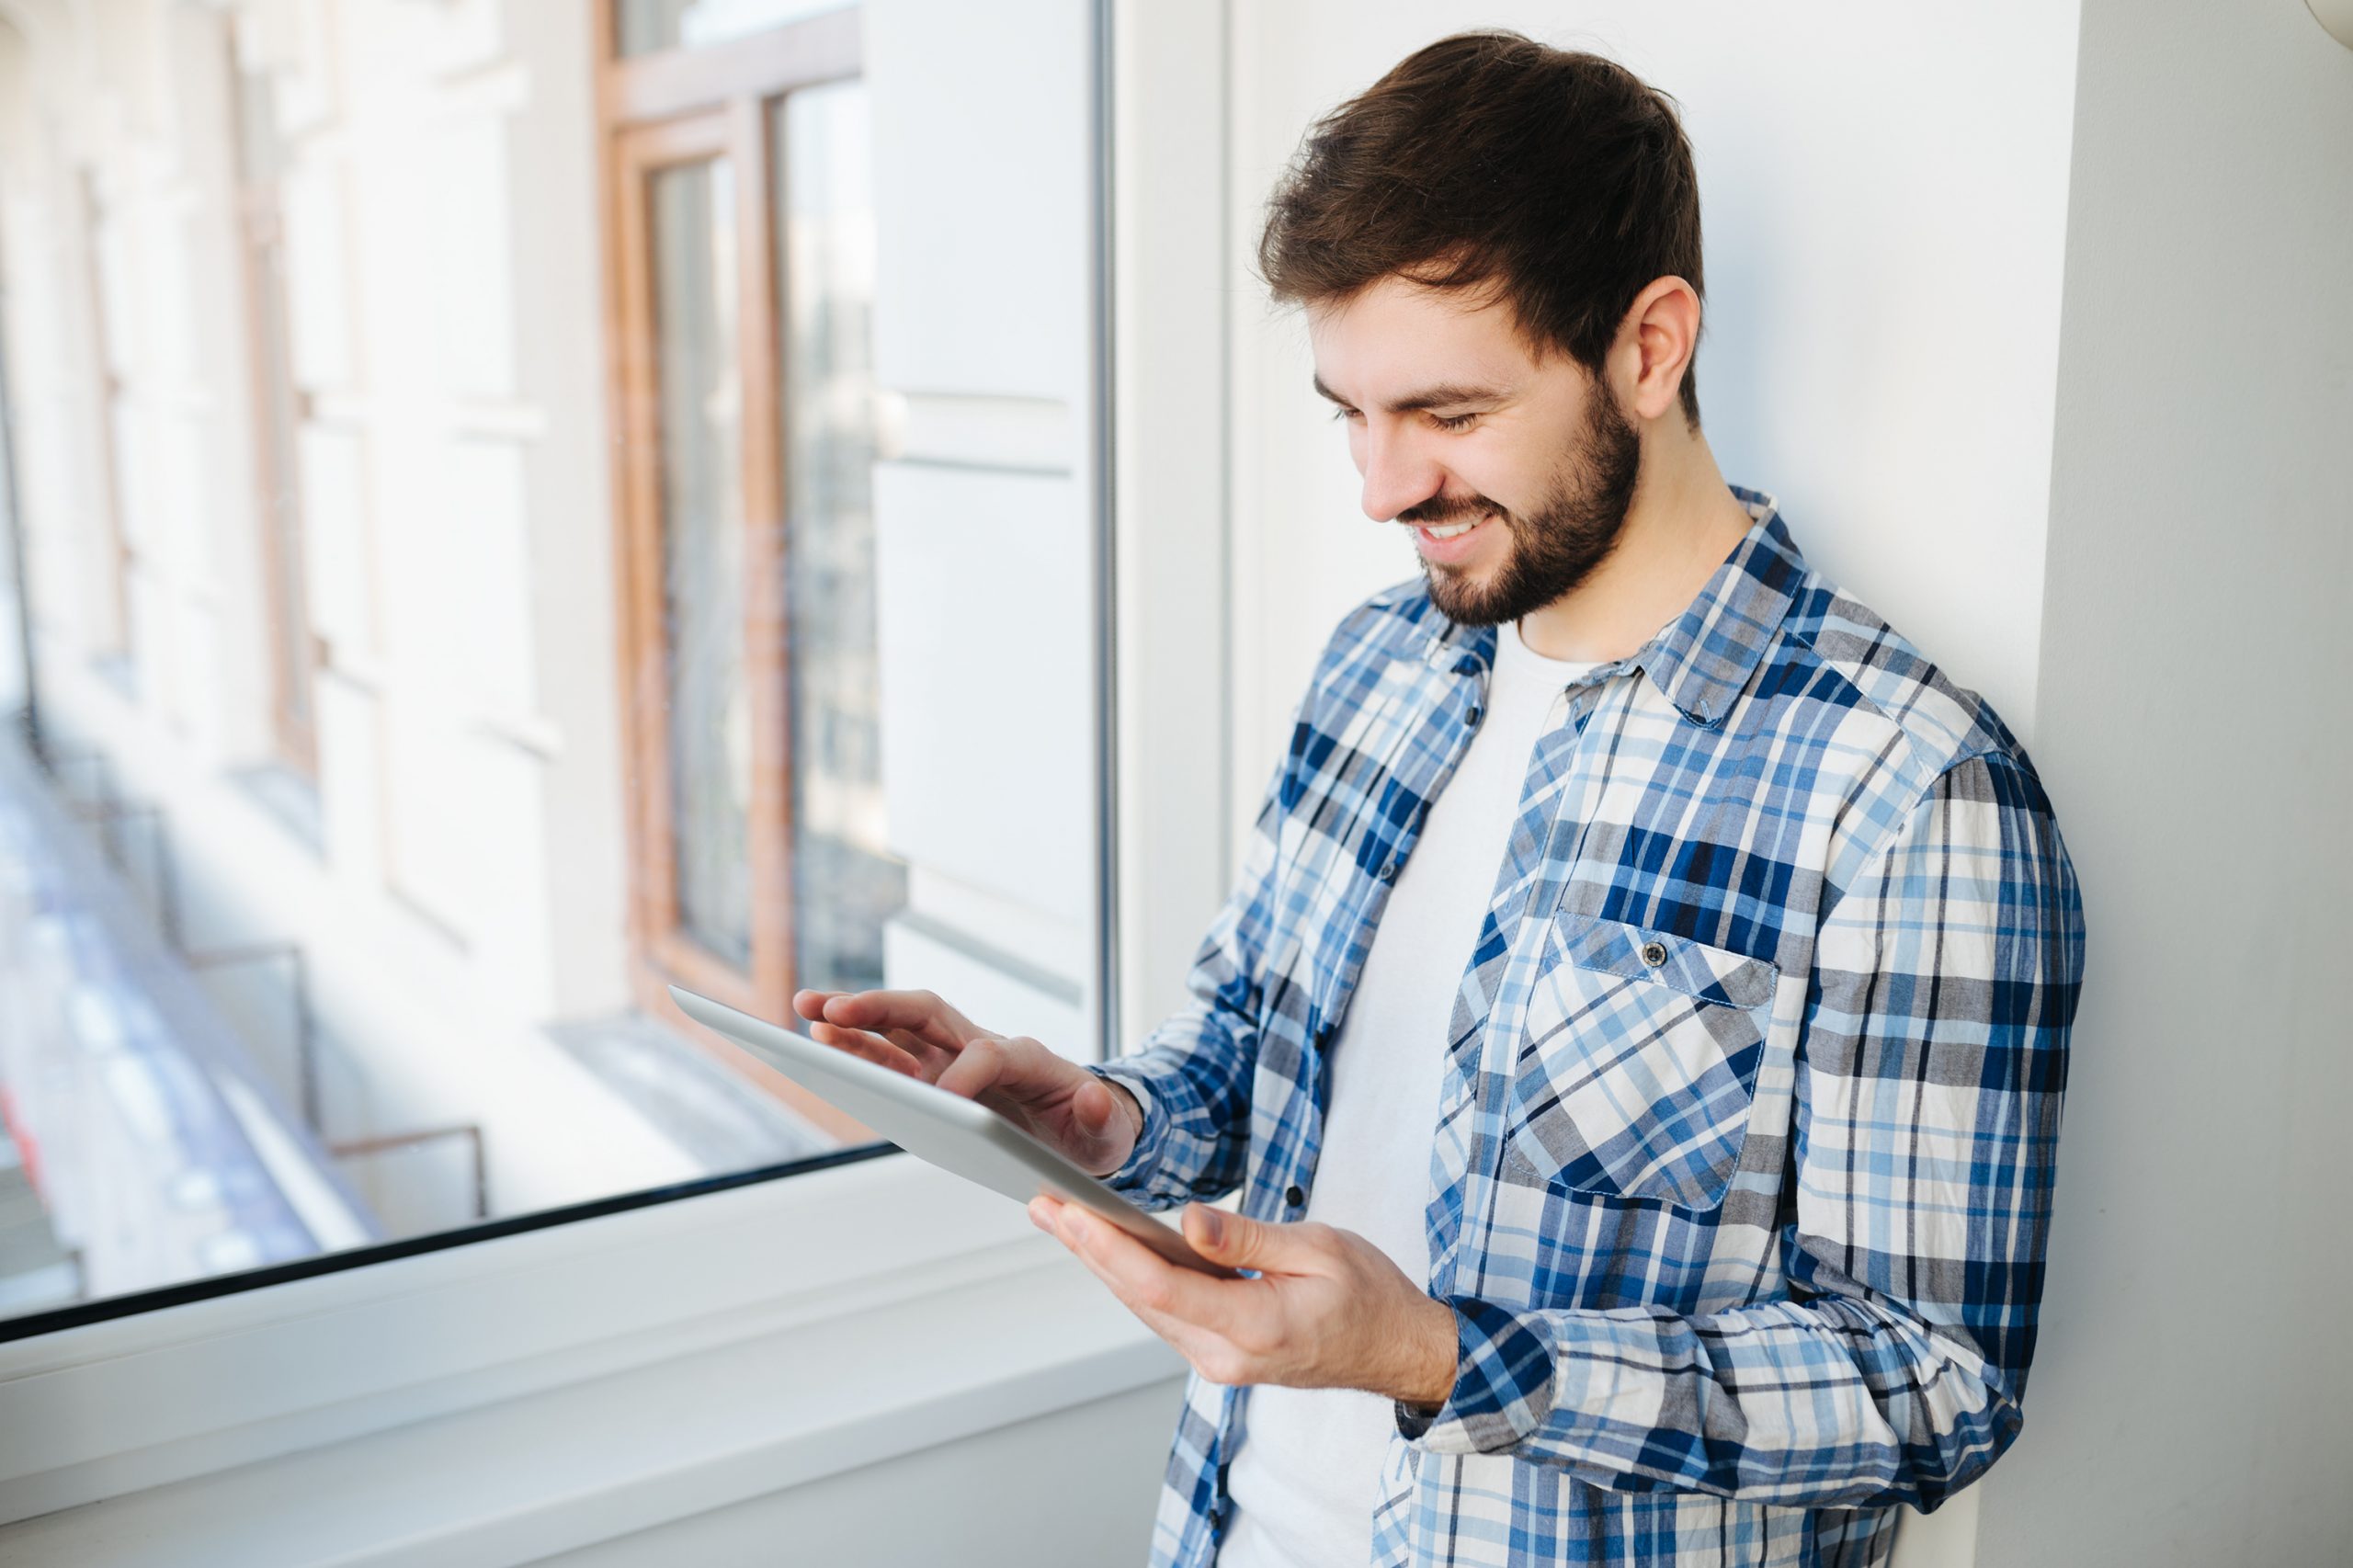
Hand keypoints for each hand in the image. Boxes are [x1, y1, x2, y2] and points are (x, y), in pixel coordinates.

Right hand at [791, 987, 1141, 1177]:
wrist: (1085, 1125)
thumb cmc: (1094, 1128)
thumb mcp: (1108, 1129)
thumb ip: (1101, 1116)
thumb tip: (1092, 1096)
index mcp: (1027, 1058)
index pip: (988, 1053)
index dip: (965, 1074)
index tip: (944, 1102)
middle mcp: (983, 1047)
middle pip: (928, 1014)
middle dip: (882, 1009)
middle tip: (833, 1010)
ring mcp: (953, 1059)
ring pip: (899, 1028)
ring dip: (854, 1020)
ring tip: (806, 1013)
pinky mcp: (934, 1078)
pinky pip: (890, 1058)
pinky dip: (857, 1049)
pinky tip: (820, 1047)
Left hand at [1028, 1195, 1458, 1407]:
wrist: (1400, 1349)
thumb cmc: (1371, 1295)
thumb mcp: (1318, 1248)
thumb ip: (1247, 1238)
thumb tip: (1188, 1222)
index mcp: (1255, 1327)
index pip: (1161, 1286)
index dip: (1107, 1248)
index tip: (1069, 1213)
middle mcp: (1226, 1356)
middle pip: (1139, 1298)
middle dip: (1086, 1248)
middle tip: (1042, 1205)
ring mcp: (1221, 1362)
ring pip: (1147, 1307)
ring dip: (1102, 1263)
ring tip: (1061, 1219)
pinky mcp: (1222, 1355)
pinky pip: (1167, 1314)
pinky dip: (1134, 1279)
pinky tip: (1110, 1249)